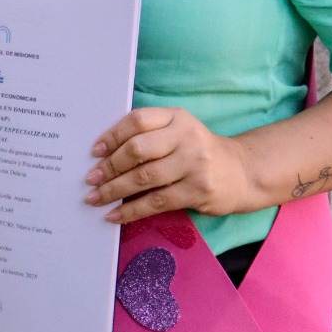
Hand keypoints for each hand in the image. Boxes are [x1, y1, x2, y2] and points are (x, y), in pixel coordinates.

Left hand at [84, 106, 251, 222]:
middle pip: (138, 150)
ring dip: (115, 190)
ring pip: (145, 178)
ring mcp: (194, 164)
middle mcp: (186, 137)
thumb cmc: (198, 151)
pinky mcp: (197, 190)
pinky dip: (132, 210)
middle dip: (110, 166)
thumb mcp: (178, 132)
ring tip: (96, 198)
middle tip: (91, 179)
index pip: (138, 121)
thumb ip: (149, 135)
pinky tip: (115, 215)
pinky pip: (156, 202)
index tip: (95, 152)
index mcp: (176, 117)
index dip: (113, 136)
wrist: (241, 172)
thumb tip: (104, 154)